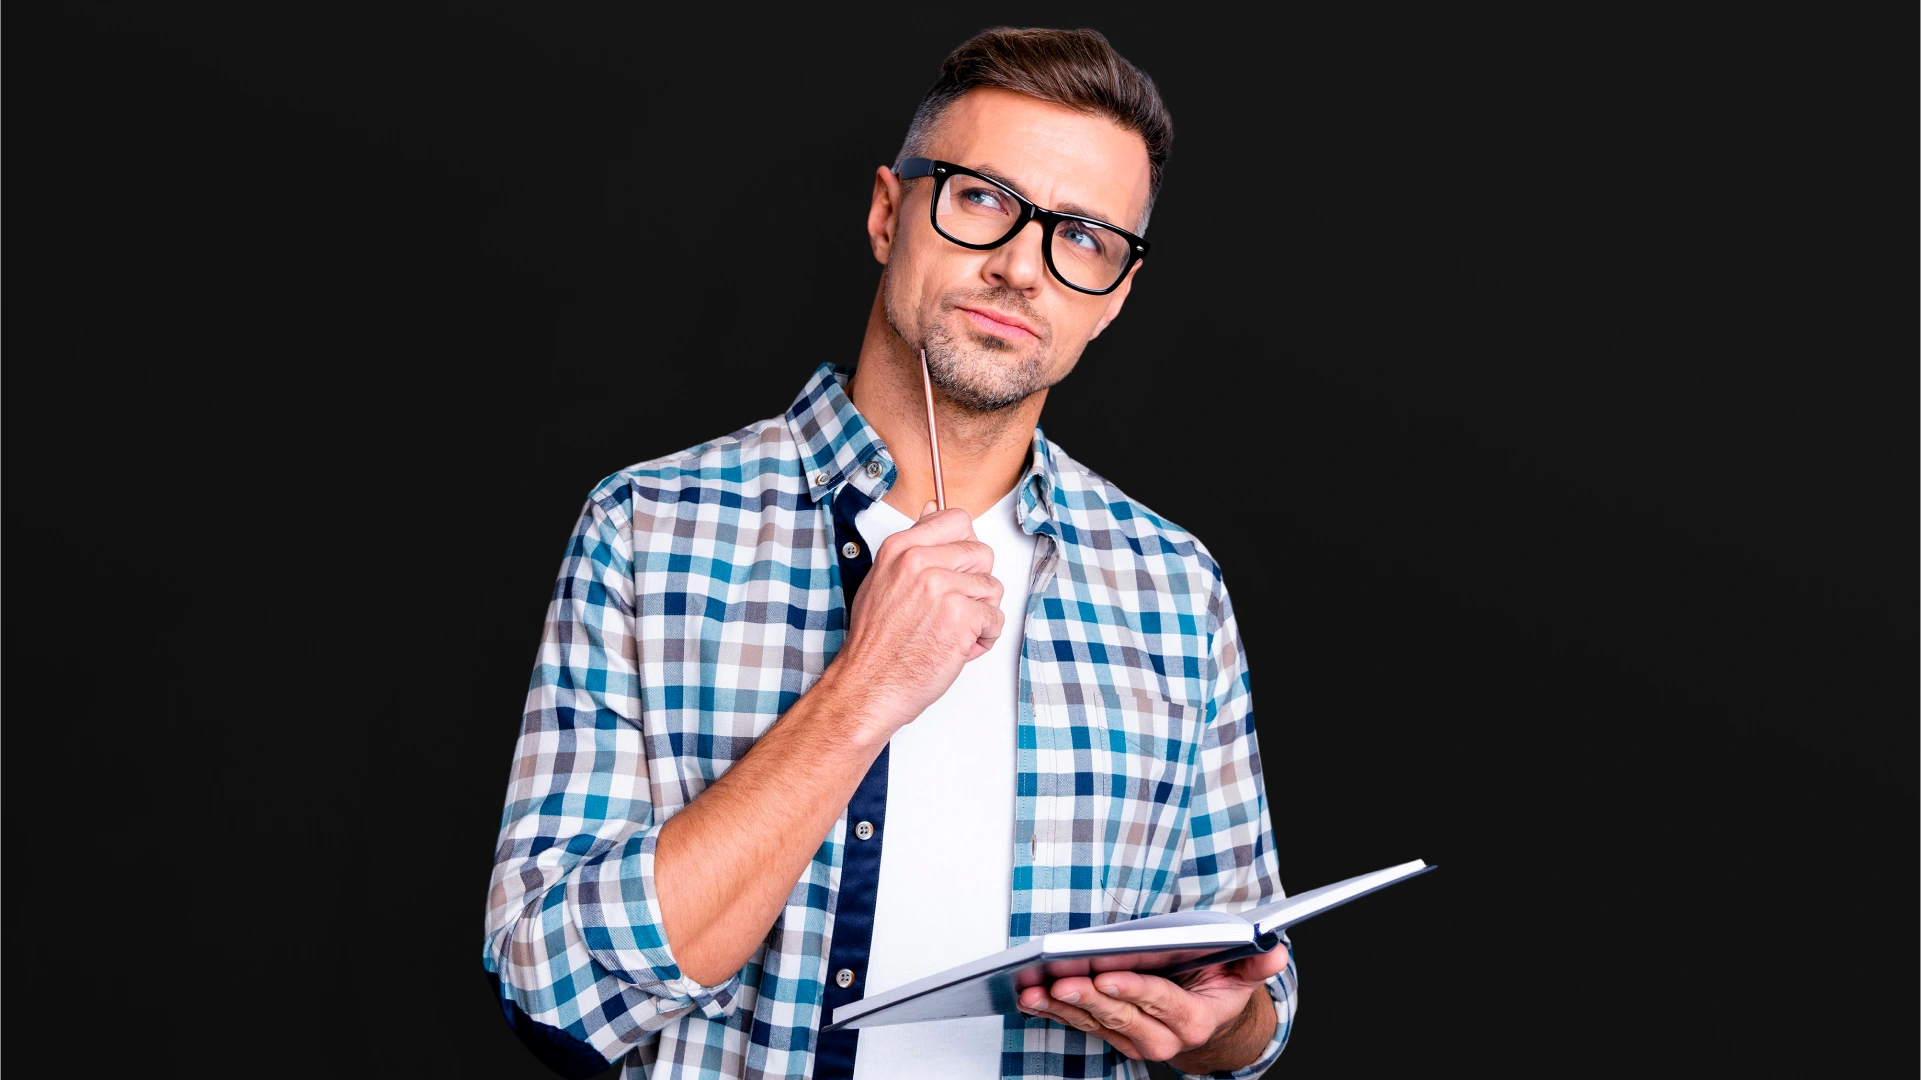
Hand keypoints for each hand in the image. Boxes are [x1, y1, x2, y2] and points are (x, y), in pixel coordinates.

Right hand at [829, 503, 1004, 735]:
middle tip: (955, 608)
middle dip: (976, 584)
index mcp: (901, 548)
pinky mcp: (959, 615)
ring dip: (981, 614)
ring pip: (992, 587)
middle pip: (982, 554)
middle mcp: (920, 561)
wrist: (870, 684)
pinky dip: (985, 637)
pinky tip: (961, 647)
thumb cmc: (876, 642)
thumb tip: (932, 509)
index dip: (966, 547)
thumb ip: (912, 547)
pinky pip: (995, 618)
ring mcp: (940, 587)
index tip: (959, 567)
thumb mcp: (883, 580)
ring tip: (955, 630)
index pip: (957, 521)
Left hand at [1016, 948, 1287, 1071]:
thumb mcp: (1243, 975)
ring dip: (1062, 1008)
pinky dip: (1053, 1012)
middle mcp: (1162, 1038)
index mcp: (1193, 1020)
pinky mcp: (1112, 1037)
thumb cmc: (1220, 990)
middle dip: (1088, 998)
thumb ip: (1254, 962)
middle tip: (1060, 980)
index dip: (1132, 989)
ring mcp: (1134, 1041)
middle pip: (1120, 1015)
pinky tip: (1031, 998)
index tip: (1105, 975)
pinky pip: (1079, 1026)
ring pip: (1094, 1023)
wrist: (1211, 1028)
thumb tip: (1273, 948)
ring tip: (1035, 989)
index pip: (1159, 1001)